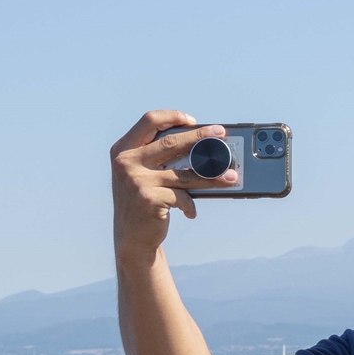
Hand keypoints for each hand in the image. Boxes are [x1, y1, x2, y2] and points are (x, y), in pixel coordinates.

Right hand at [111, 111, 236, 260]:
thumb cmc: (142, 201)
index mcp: (123, 149)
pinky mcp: (149, 199)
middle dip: (201, 137)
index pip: (149, 120)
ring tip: (230, 177)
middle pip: (172, 141)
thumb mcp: (140, 174)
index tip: (193, 121)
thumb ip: (157, 156)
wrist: (130, 238)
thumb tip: (200, 144)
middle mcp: (126, 162)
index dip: (172, 116)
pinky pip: (182, 196)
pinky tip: (191, 211)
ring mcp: (137, 181)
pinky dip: (190, 205)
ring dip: (212, 176)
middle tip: (221, 134)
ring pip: (184, 173)